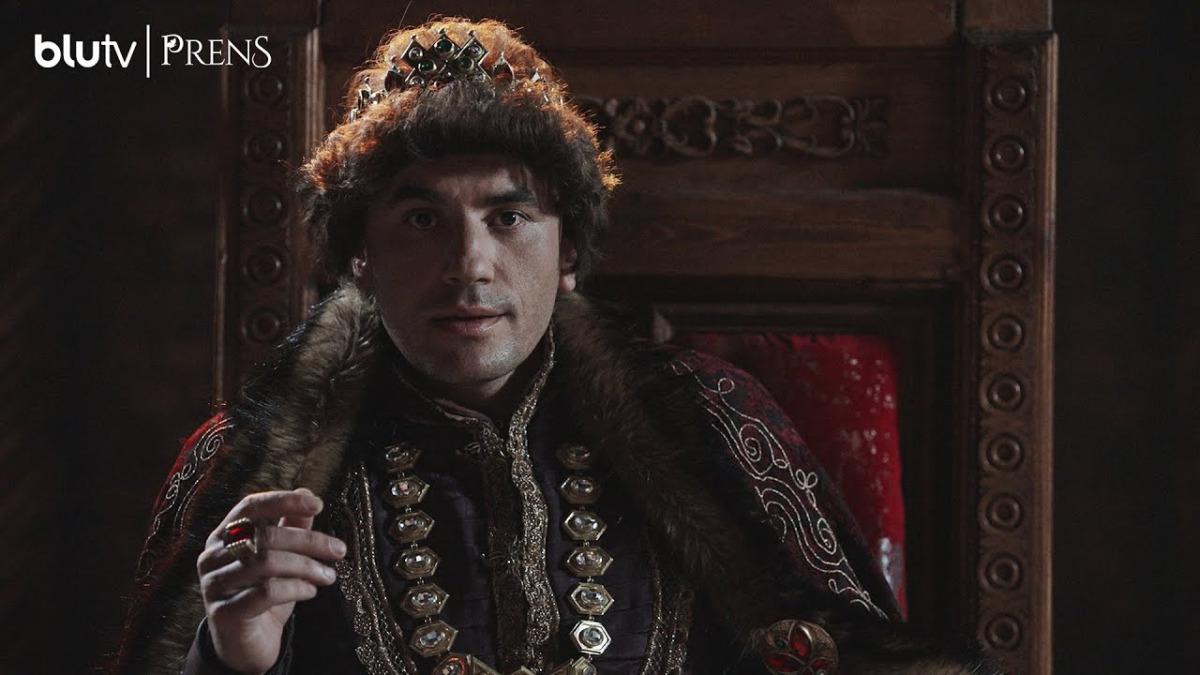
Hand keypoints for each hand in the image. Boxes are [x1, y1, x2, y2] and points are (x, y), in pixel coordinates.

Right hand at [196, 489, 346, 673]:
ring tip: (329, 576)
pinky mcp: (223, 612)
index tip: (319, 505)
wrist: (246, 645)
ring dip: (306, 567)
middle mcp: (213, 556)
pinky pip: (265, 592)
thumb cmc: (263, 595)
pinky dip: (296, 588)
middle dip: (309, 541)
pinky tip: (311, 591)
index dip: (283, 501)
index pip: (250, 507)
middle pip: (264, 536)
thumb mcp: (281, 558)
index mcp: (223, 536)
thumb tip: (305, 493)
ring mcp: (214, 585)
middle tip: (339, 550)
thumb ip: (290, 526)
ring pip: (266, 563)